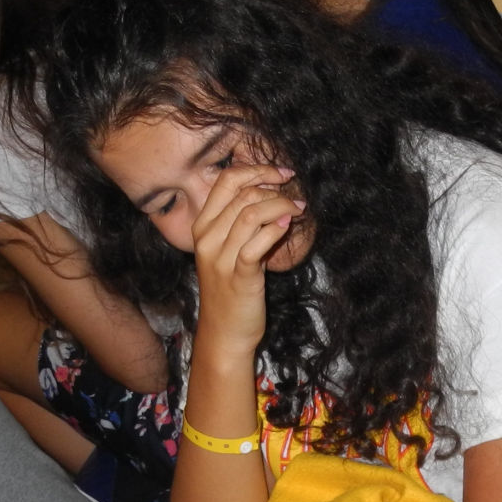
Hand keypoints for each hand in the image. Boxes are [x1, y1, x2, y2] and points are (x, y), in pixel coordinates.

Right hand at [190, 162, 302, 356]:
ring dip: (280, 205)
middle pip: (242, 194)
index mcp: (203, 227)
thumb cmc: (230, 290)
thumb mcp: (229, 251)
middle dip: (274, 189)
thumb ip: (242, 224)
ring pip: (250, 214)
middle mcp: (207, 239)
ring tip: (298, 209)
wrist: (225, 332)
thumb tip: (273, 195)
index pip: (226, 181)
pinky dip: (274, 229)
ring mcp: (221, 258)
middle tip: (295, 197)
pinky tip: (287, 224)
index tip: (282, 173)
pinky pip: (256, 245)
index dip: (257, 170)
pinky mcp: (239, 276)